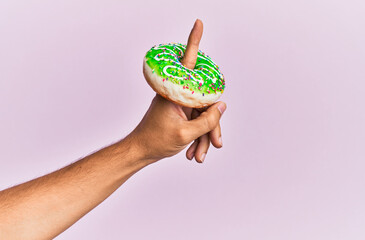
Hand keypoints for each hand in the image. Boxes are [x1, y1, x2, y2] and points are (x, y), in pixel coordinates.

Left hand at [129, 19, 226, 162]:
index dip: (194, 42)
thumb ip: (207, 120)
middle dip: (211, 127)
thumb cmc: (156, 141)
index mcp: (175, 93)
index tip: (198, 22)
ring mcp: (181, 105)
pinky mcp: (181, 114)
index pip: (188, 63)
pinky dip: (198, 139)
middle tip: (216, 144)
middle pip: (206, 103)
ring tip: (198, 156)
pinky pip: (196, 123)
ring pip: (203, 116)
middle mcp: (179, 95)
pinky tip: (194, 154)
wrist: (141, 152)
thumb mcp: (184, 134)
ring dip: (204, 138)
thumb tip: (222, 105)